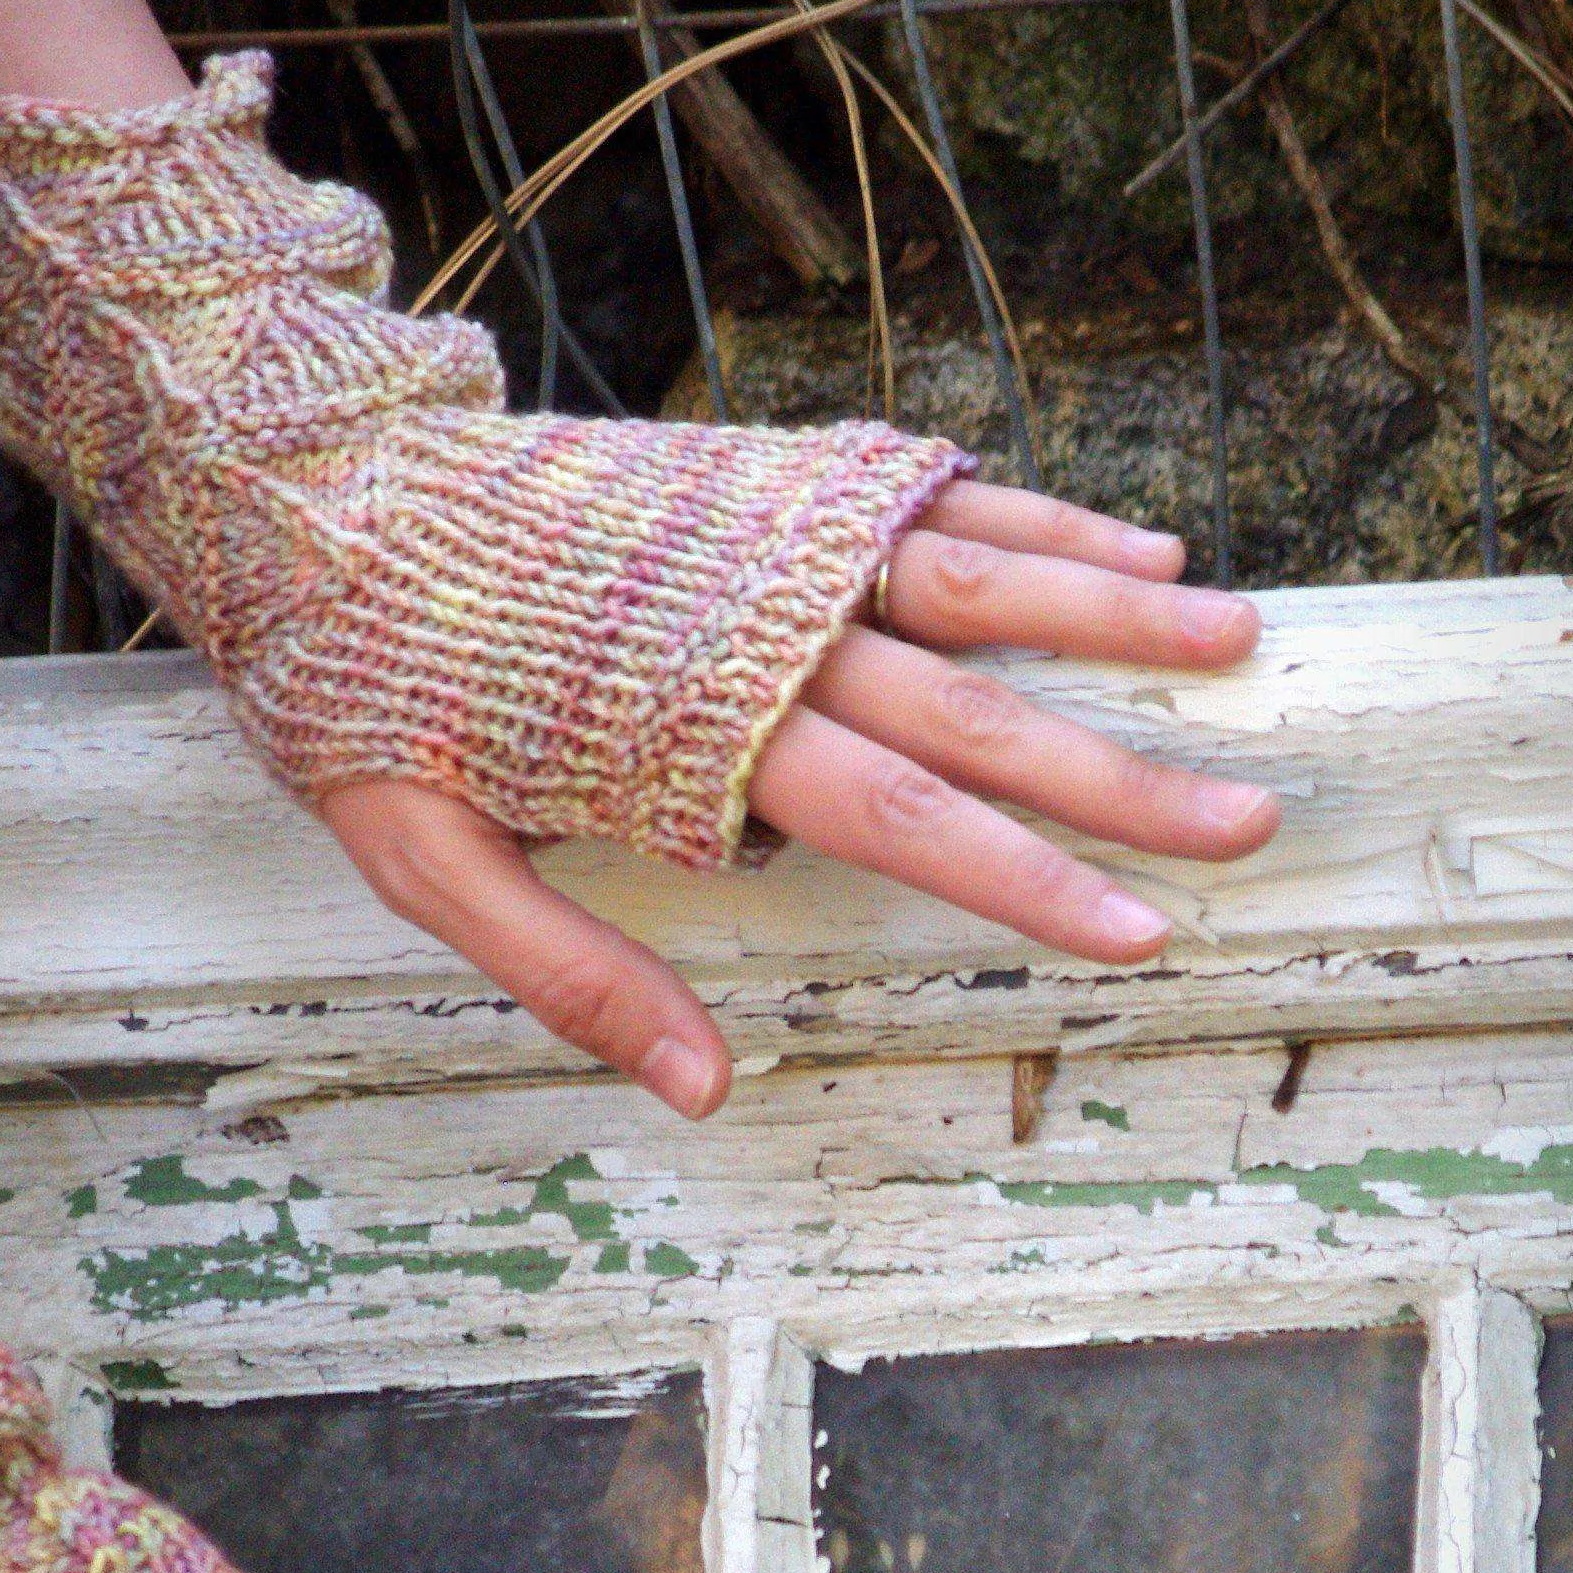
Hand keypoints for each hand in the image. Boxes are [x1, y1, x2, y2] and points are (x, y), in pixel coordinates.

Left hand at [316, 484, 1278, 1117]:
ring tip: (1242, 647)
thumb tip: (702, 1088)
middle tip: (1249, 823)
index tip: (1136, 935)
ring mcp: (778, 544)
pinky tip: (1134, 551)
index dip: (1027, 882)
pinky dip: (1038, 525)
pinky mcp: (772, 484)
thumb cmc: (372, 694)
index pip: (901, 822)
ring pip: (983, 583)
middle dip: (1118, 774)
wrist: (324, 499)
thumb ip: (571, 968)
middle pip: (974, 713)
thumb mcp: (432, 862)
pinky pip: (930, 503)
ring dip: (1115, 621)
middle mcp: (767, 630)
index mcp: (701, 736)